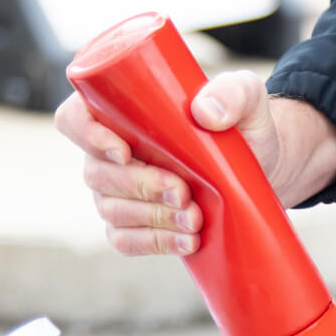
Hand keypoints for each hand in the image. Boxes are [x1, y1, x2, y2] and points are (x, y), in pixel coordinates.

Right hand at [53, 71, 335, 255]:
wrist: (262, 166)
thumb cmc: (243, 123)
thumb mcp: (248, 99)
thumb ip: (234, 93)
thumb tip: (205, 112)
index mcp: (119, 108)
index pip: (74, 118)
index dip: (86, 135)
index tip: (125, 152)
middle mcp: (108, 150)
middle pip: (96, 173)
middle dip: (138, 187)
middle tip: (183, 192)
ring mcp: (117, 190)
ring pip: (111, 210)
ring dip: (152, 218)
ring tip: (195, 218)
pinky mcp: (135, 223)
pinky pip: (124, 240)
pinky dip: (154, 243)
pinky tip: (187, 241)